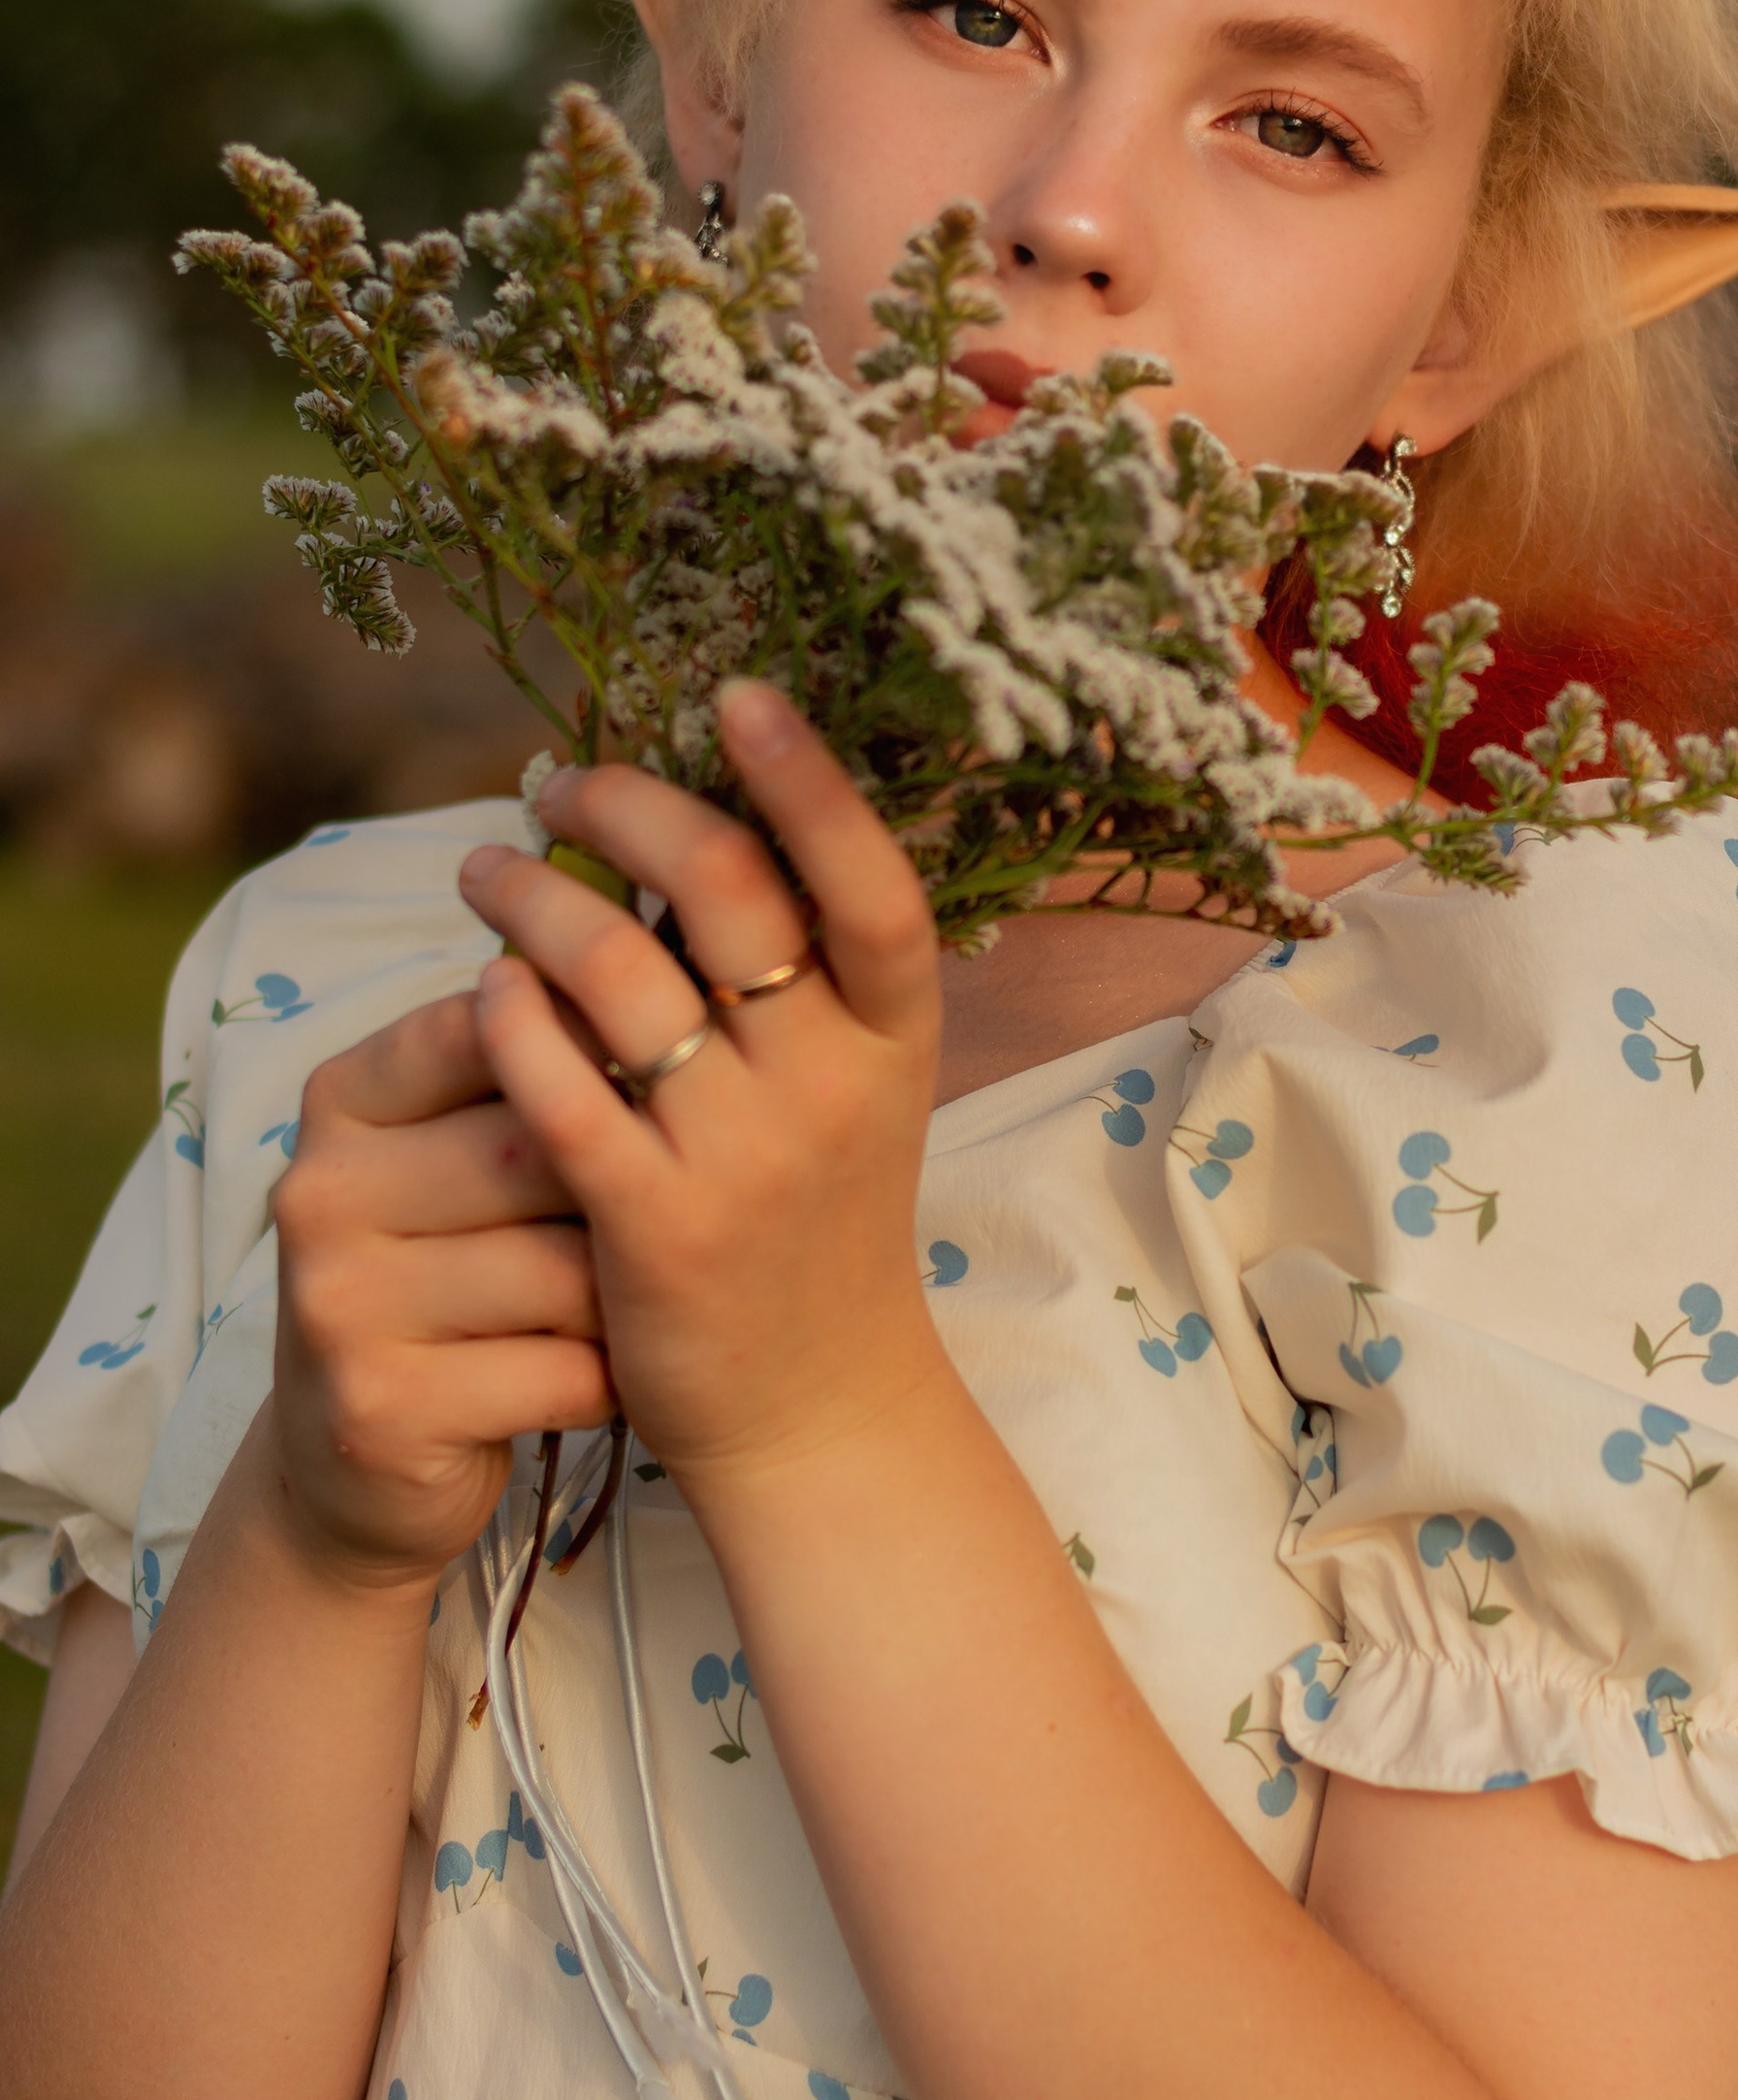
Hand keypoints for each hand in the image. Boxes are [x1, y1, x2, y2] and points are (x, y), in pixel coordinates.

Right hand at [268, 992, 613, 1595]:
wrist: (358, 1467)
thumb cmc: (452, 1277)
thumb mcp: (462, 1158)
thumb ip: (532, 1067)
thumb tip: (674, 965)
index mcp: (343, 1099)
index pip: (496, 1024)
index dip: (602, 1057)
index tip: (661, 1092)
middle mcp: (319, 1189)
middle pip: (544, 1148)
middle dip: (627, 1195)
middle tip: (664, 1225)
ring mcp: (336, 1303)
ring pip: (565, 1269)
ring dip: (624, 1298)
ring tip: (626, 1308)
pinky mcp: (377, 1409)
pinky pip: (562, 1371)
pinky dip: (608, 1379)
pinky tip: (596, 1379)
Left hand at [454, 682, 948, 1499]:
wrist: (815, 1402)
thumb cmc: (816, 1215)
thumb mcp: (849, 1084)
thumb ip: (794, 972)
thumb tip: (692, 818)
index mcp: (895, 1034)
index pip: (869, 882)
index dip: (808, 781)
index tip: (736, 697)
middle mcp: (834, 1084)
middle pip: (728, 895)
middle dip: (627, 811)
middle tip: (556, 786)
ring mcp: (747, 1157)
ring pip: (621, 978)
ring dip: (534, 903)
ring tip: (483, 876)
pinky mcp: (655, 1226)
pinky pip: (560, 1089)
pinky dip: (510, 1020)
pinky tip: (480, 988)